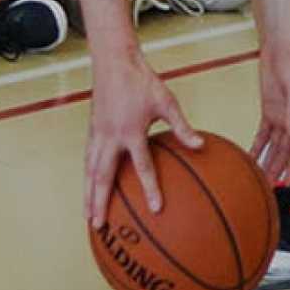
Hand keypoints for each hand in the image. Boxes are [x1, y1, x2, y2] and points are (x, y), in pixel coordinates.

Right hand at [84, 48, 201, 226]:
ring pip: (90, 171)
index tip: (156, 209)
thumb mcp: (167, 102)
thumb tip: (201, 146)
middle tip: (99, 225)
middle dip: (100, 202)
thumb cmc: (143, 81)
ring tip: (88, 216)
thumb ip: (183, 127)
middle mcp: (111, 137)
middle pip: (103, 177)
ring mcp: (98, 135)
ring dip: (88, 194)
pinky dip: (87, 178)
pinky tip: (89, 188)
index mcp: (132, 132)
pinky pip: (87, 160)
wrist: (115, 63)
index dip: (151, 188)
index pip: (142, 166)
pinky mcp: (92, 131)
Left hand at [249, 36, 289, 183]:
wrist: (282, 47)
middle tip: (270, 186)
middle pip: (286, 150)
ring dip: (268, 161)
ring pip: (274, 145)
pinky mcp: (270, 110)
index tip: (287, 181)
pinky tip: (251, 157)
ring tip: (261, 178)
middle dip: (279, 168)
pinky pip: (263, 134)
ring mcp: (281, 116)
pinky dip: (258, 146)